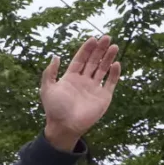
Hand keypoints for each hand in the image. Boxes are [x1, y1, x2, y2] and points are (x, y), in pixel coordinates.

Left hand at [40, 35, 120, 150]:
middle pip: (93, 61)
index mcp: (71, 78)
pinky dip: (114, 74)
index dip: (86, 49)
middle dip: (99, 49)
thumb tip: (55, 56)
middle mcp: (83, 81)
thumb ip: (50, 72)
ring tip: (113, 46)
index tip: (93, 39)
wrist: (65, 126)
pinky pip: (110, 83)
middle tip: (106, 37)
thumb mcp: (47, 88)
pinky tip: (116, 64)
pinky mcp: (103, 97)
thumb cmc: (54, 109)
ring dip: (108, 58)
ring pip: (103, 69)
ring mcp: (94, 88)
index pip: (80, 59)